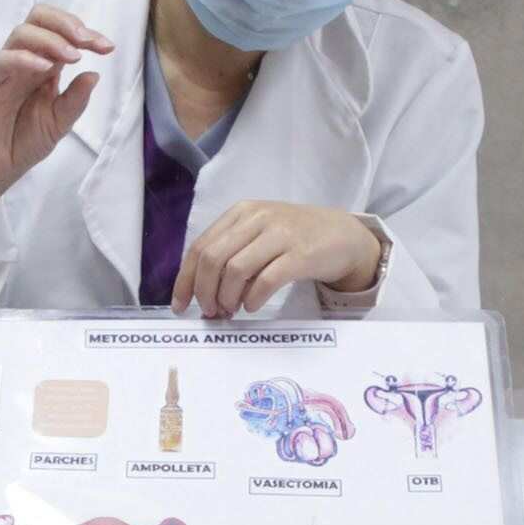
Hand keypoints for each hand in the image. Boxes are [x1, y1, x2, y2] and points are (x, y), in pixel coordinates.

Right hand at [0, 4, 113, 260]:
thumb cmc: (24, 142)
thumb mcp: (60, 122)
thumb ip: (76, 99)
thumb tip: (95, 74)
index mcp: (44, 65)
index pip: (62, 33)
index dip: (86, 34)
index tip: (107, 47)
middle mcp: (24, 61)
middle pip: (39, 18)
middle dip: (67, 23)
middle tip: (88, 41)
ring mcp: (5, 70)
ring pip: (22, 33)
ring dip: (51, 39)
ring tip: (73, 56)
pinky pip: (3, 60)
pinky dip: (25, 58)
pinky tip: (45, 68)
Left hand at [171, 202, 381, 317]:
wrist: (343, 235)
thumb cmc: (295, 237)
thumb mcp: (259, 234)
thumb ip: (231, 254)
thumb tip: (204, 294)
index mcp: (241, 213)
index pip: (200, 247)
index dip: (185, 280)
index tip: (180, 305)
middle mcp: (258, 218)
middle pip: (213, 258)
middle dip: (204, 291)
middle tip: (211, 312)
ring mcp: (280, 234)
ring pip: (236, 270)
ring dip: (227, 297)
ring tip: (231, 310)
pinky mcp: (301, 254)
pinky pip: (266, 280)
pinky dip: (253, 299)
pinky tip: (252, 306)